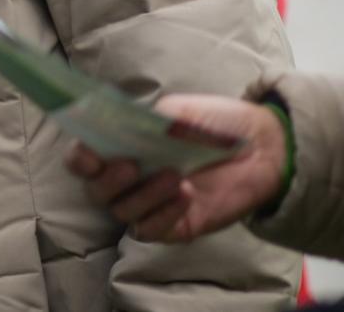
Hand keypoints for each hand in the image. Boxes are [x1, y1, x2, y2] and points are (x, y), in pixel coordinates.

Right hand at [65, 94, 287, 242]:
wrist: (263, 146)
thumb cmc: (214, 123)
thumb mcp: (178, 112)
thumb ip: (147, 121)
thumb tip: (123, 127)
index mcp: (120, 148)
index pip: (82, 160)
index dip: (80, 159)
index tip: (92, 154)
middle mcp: (128, 180)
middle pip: (96, 190)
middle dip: (108, 181)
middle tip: (132, 166)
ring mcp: (149, 205)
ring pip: (123, 211)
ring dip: (144, 196)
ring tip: (175, 177)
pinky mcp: (174, 226)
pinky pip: (151, 230)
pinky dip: (163, 214)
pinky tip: (185, 195)